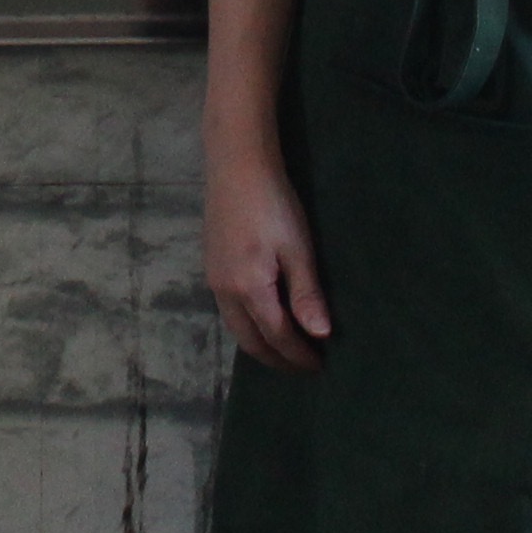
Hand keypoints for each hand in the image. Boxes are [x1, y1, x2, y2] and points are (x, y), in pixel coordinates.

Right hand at [201, 134, 334, 372]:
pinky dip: (248, 326)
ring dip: (260, 344)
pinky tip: (262, 319)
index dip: (298, 355)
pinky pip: (229, 312)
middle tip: (302, 367)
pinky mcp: (211, 266)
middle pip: (250, 341)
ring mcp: (214, 279)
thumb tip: (320, 335)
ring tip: (285, 349)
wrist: (236, 165)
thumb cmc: (273, 204)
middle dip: (276, 359)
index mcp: (249, 289)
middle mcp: (225, 291)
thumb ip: (305, 293)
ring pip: (236, 327)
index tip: (320, 366)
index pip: (277, 336)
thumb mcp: (297, 248)